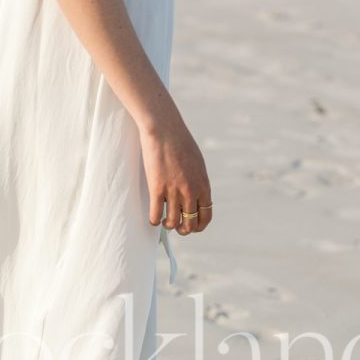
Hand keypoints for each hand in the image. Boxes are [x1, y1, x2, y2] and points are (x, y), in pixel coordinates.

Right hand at [139, 116, 212, 235]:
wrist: (165, 130)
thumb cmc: (180, 143)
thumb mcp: (198, 164)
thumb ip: (198, 182)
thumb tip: (196, 197)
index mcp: (203, 185)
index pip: (206, 216)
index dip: (199, 226)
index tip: (192, 227)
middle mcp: (191, 192)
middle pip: (190, 224)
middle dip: (184, 230)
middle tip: (177, 227)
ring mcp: (174, 191)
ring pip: (172, 222)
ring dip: (168, 225)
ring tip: (164, 221)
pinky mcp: (157, 189)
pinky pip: (155, 215)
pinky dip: (154, 220)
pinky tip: (153, 218)